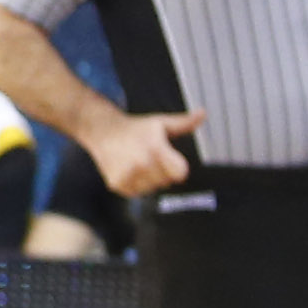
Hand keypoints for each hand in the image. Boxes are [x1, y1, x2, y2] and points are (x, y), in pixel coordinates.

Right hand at [88, 107, 204, 198]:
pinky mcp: (118, 184)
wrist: (103, 131)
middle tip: (149, 156)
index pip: (180, 173)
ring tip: (138, 163)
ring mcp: (128, 175)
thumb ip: (184, 122)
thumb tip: (203, 113)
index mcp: (156, 147)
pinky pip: (138, 193)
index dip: (176, 165)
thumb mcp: (161, 123)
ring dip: (149, 179)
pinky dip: (136, 184)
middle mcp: (141, 163)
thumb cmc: (136, 128)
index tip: (166, 155)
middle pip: (167, 182)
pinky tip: (129, 169)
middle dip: (162, 171)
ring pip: (153, 189)